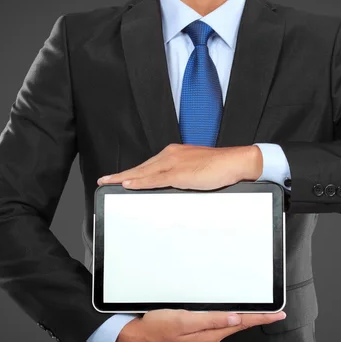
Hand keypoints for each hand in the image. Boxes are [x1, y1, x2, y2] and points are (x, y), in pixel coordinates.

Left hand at [97, 144, 262, 189]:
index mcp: (175, 154)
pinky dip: (139, 181)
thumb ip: (182, 177)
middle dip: (121, 174)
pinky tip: (128, 184)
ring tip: (108, 182)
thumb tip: (172, 187)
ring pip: (143, 171)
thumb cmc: (221, 168)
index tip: (118, 176)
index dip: (132, 171)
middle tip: (104, 180)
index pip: (148, 165)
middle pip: (141, 167)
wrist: (236, 162)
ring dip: (124, 177)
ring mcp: (174, 163)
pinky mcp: (179, 173)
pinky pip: (155, 179)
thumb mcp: (196, 172)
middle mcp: (171, 155)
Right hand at [115, 309, 285, 341]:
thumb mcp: (184, 321)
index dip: (261, 318)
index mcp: (210, 334)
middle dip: (257, 319)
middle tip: (274, 313)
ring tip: (259, 313)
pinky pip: (218, 325)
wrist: (139, 338)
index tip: (278, 315)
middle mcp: (209, 337)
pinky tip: (232, 316)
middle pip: (239, 325)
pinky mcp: (195, 334)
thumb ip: (210, 320)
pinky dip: (230, 319)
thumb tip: (234, 319)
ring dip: (245, 319)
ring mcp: (202, 337)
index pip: (241, 323)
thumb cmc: (157, 327)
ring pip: (229, 325)